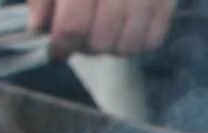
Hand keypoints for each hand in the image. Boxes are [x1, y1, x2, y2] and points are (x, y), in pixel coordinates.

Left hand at [27, 0, 175, 59]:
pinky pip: (153, 40)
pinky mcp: (167, 1)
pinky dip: (135, 44)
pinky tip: (122, 32)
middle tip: (76, 39)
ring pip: (129, 46)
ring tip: (98, 34)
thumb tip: (40, 26)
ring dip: (109, 48)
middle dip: (85, 47)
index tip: (55, 52)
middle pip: (103, 41)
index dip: (61, 45)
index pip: (74, 25)